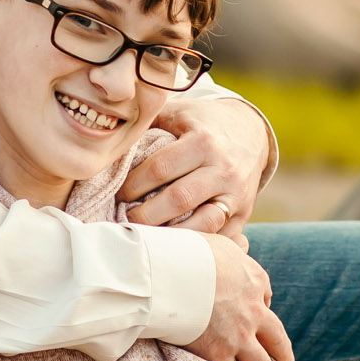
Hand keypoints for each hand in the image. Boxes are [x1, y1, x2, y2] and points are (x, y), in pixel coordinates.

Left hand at [121, 95, 270, 237]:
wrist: (250, 132)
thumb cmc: (202, 123)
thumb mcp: (178, 112)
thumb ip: (147, 123)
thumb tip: (109, 142)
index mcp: (203, 142)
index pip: (160, 169)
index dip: (133, 185)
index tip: (117, 194)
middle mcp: (223, 169)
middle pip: (179, 199)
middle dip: (145, 214)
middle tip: (125, 219)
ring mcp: (237, 194)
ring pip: (203, 225)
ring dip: (171, 236)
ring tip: (148, 237)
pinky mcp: (244, 214)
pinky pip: (221, 239)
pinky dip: (197, 247)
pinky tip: (175, 248)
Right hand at [186, 232, 294, 360]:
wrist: (175, 272)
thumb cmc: (191, 252)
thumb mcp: (222, 244)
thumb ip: (234, 255)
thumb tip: (241, 253)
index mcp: (256, 281)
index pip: (266, 299)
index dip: (265, 310)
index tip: (264, 322)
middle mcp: (254, 311)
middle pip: (276, 339)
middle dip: (283, 354)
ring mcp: (238, 336)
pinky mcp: (217, 353)